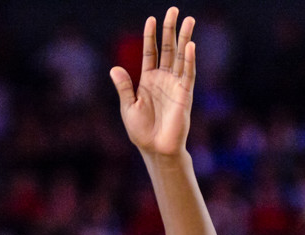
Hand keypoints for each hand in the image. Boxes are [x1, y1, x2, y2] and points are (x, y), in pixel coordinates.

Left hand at [110, 7, 195, 155]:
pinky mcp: (185, 95)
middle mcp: (163, 79)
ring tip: (189, 19)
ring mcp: (176, 85)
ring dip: (184, 38)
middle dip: (170, 29)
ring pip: (181, 56)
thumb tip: (114, 68)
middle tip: (173, 10)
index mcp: (148, 80)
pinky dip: (190, 60)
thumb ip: (124, 87)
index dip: (150, 36)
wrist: (156, 149)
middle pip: (168, 48)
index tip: (151, 18)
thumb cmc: (141, 132)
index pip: (150, 52)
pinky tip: (190, 45)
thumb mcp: (128, 107)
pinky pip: (188, 74)